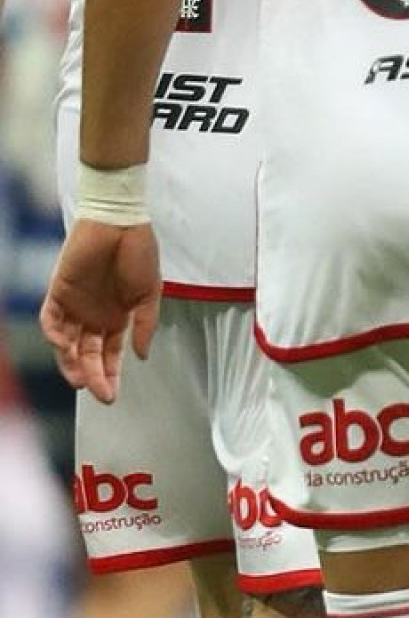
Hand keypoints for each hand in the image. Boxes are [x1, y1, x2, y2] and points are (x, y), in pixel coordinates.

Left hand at [41, 220, 161, 401]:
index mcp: (116, 316)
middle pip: (87, 354)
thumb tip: (142, 356)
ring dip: (71, 363)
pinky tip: (66, 347)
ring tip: (81, 380)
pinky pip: (51, 320)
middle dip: (94, 375)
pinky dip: (55, 336)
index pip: (108, 354)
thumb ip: (145, 325)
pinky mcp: (58, 292)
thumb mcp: (150, 293)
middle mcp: (93, 315)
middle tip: (102, 394)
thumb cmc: (138, 252)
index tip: (113, 395)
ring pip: (67, 343)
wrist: (120, 222)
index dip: (111, 375)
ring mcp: (74, 305)